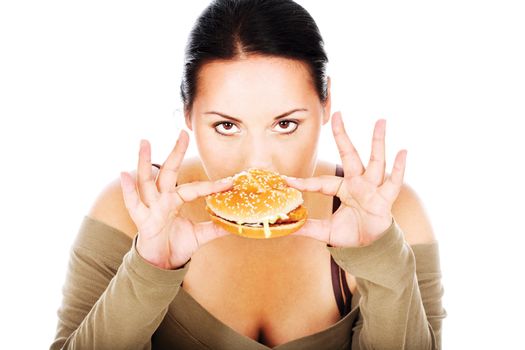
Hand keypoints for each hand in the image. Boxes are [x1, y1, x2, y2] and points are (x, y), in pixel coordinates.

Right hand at [120, 130, 233, 268]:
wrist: (160, 264)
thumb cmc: (176, 244)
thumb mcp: (200, 236)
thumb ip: (215, 228)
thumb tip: (235, 224)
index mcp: (176, 200)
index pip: (195, 188)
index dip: (212, 186)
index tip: (230, 182)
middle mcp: (163, 199)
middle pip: (169, 171)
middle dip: (175, 152)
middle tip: (183, 133)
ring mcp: (150, 207)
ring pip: (146, 181)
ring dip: (145, 162)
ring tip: (145, 142)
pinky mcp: (141, 220)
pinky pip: (133, 203)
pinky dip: (127, 190)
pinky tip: (123, 174)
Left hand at [283, 112, 406, 246]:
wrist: (371, 246)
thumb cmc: (350, 233)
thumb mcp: (326, 232)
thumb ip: (308, 228)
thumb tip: (286, 228)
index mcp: (341, 189)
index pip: (320, 183)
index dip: (303, 182)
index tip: (285, 180)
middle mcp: (357, 183)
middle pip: (349, 155)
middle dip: (343, 136)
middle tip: (338, 115)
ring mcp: (372, 189)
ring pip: (376, 161)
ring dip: (378, 141)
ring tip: (380, 121)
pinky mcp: (385, 199)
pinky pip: (393, 182)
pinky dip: (398, 168)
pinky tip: (403, 152)